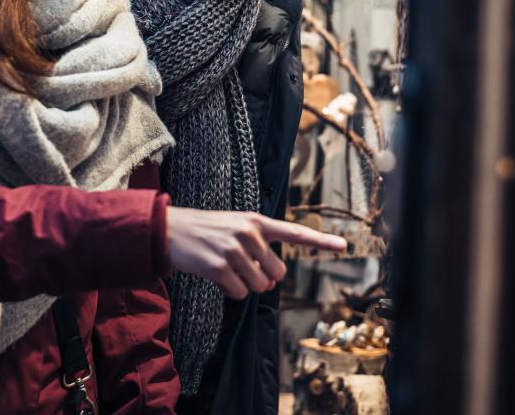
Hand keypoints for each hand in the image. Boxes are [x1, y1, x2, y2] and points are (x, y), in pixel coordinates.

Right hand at [166, 208, 347, 298]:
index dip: (321, 241)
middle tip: (241, 266)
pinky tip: (216, 276)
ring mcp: (234, 249)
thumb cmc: (207, 232)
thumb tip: (271, 282)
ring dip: (244, 284)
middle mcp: (249, 232)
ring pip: (259, 285)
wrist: (169, 230)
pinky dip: (230, 291)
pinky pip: (239, 293)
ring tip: (225, 268)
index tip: (344, 246)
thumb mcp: (236, 227)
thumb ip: (259, 246)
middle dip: (261, 276)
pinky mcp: (219, 266)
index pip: (295, 232)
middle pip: (277, 272)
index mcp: (257, 221)